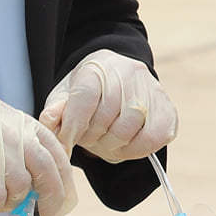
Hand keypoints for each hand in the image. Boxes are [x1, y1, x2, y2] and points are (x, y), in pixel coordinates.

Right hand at [0, 96, 76, 215]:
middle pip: (45, 167)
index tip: (65, 197)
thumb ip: (5, 143)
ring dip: (7, 201)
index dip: (62, 173)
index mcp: (4, 114)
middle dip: (53, 197)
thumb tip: (31, 177)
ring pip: (20, 188)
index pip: (50, 143)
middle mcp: (1, 127)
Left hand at [39, 49, 178, 163]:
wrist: (119, 80)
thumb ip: (56, 110)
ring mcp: (151, 88)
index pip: (85, 98)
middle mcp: (129, 72)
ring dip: (112, 145)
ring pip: (128, 129)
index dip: (72, 127)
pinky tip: (125, 144)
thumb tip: (49, 121)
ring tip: (105, 140)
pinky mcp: (167, 109)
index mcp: (99, 65)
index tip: (65, 144)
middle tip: (88, 139)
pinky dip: (135, 149)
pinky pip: (153, 138)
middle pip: (106, 117)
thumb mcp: (65, 96)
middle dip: (91, 137)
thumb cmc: (88, 92)